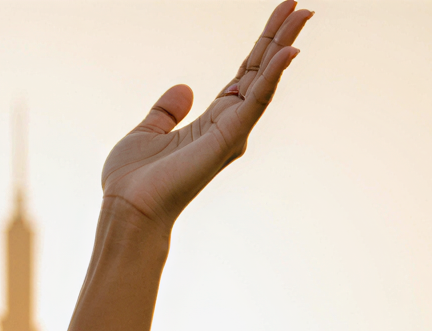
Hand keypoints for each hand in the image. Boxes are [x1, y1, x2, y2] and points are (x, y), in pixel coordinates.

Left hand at [99, 1, 311, 228]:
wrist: (127, 209)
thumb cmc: (132, 181)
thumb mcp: (146, 133)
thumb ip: (166, 111)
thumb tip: (185, 88)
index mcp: (211, 121)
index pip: (244, 74)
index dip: (261, 45)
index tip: (279, 14)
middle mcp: (228, 125)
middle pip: (260, 72)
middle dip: (280, 38)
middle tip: (302, 7)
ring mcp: (231, 132)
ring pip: (265, 81)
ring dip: (284, 47)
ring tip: (304, 15)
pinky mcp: (228, 138)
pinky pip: (256, 101)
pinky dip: (273, 75)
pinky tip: (289, 51)